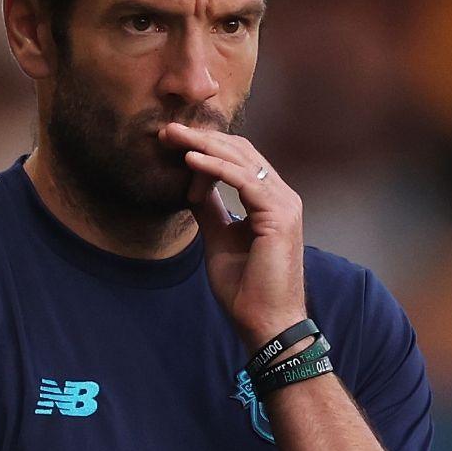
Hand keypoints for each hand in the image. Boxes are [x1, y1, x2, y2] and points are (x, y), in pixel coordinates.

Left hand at [159, 123, 306, 351]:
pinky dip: (215, 167)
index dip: (206, 147)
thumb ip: (210, 209)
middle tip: (167, 130)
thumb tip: (191, 187)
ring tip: (172, 136)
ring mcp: (284, 204)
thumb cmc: (245, 286)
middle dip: (202, 138)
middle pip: (240, 152)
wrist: (264, 320)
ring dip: (204, 145)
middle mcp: (282, 196)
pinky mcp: (279, 216)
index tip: (171, 142)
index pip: (238, 160)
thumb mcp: (218, 238)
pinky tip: (189, 159)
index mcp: (270, 200)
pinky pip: (243, 181)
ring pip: (241, 161)